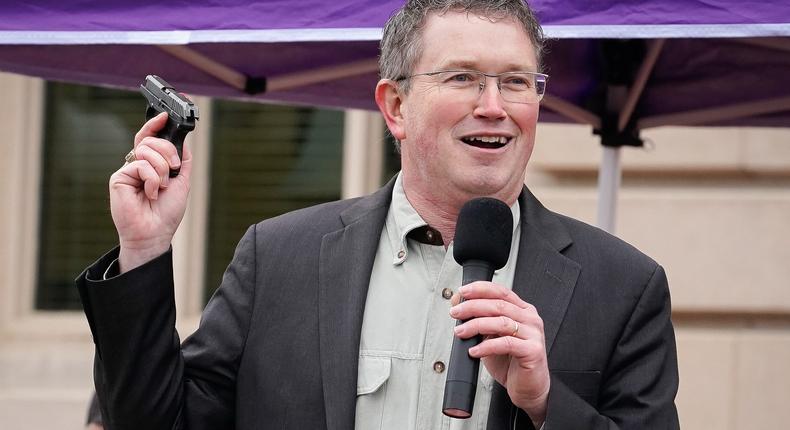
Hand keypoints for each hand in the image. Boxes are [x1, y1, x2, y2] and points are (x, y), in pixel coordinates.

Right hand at [110, 112, 191, 272]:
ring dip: (161, 169)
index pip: (150, 138)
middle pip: (151, 141)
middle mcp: (138, 165)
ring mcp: (127, 170)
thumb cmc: (166, 212)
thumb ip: (182, 159)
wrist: (155, 233)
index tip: (166, 115)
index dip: (155, 124)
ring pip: (146, 150)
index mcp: (151, 164)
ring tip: (161, 187)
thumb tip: (184, 139)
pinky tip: (150, 193)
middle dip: (167, 151)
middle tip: (173, 168)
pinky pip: (140, 165)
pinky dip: (152, 179)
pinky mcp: (118, 177)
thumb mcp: (182, 181)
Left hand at [450, 281, 548, 425]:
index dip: (480, 289)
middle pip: (498, 305)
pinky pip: (506, 343)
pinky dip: (486, 346)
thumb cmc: (511, 361)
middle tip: (456, 313)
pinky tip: (474, 351)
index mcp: (522, 310)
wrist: (528, 387)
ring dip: (476, 325)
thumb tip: (458, 301)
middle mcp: (530, 318)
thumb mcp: (490, 336)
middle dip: (473, 307)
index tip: (462, 292)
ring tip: (460, 332)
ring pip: (501, 322)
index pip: (501, 291)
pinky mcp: (533, 350)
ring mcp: (533, 334)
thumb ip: (479, 318)